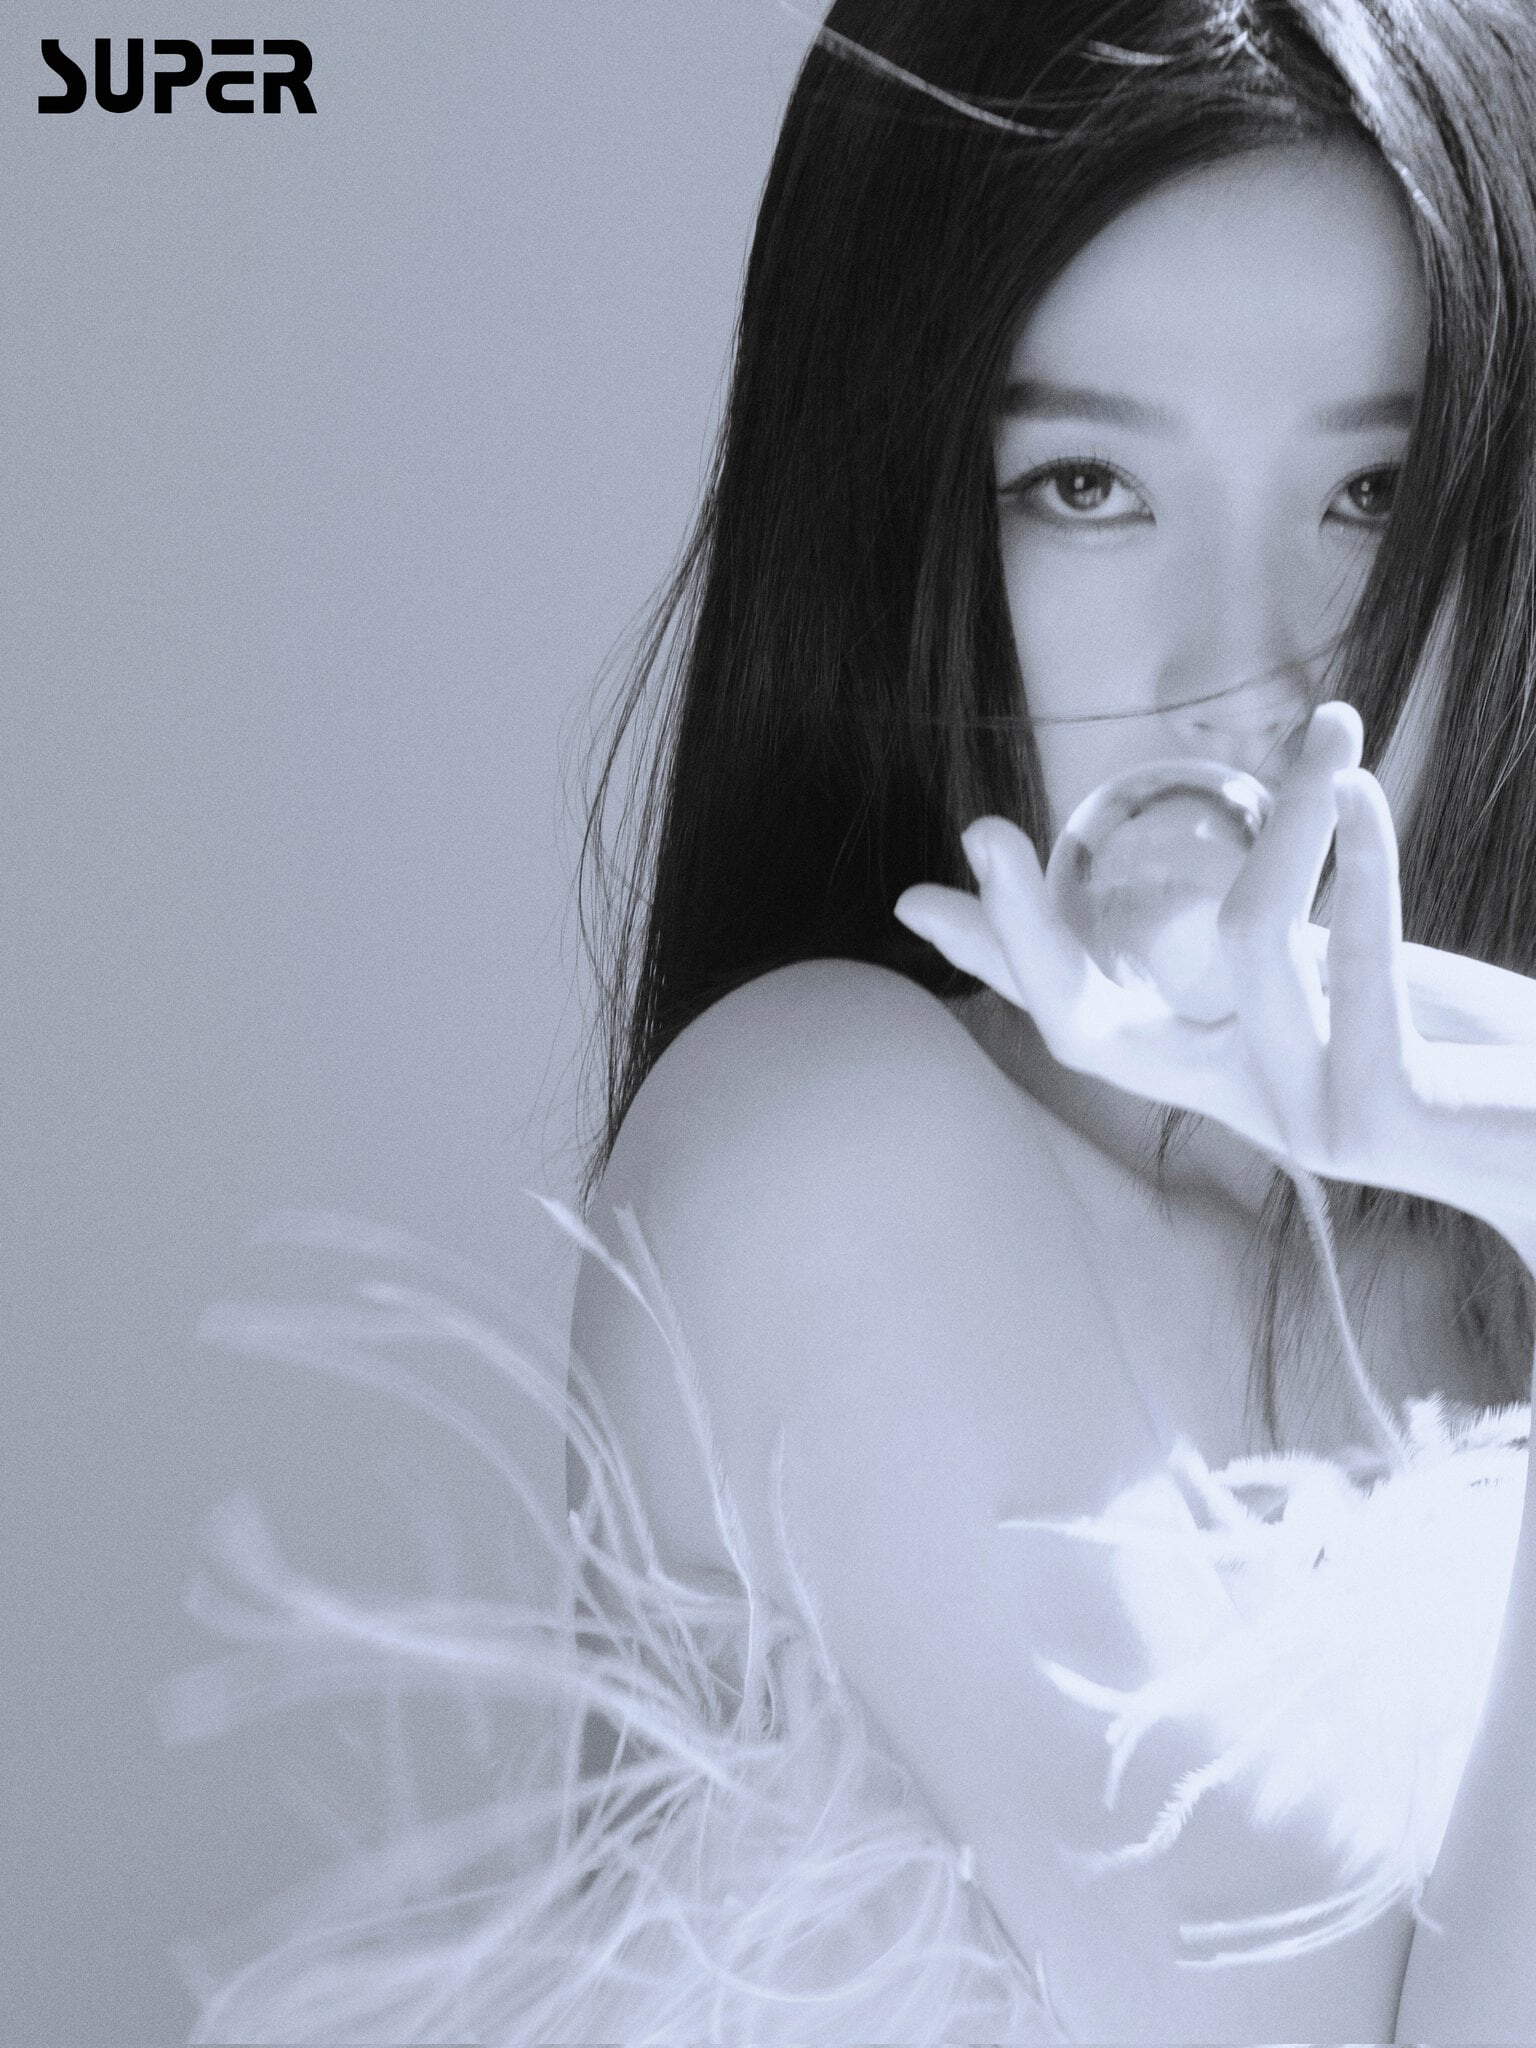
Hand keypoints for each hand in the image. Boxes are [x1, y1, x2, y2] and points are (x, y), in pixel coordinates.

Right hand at [894, 702, 1535, 1250]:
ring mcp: (1312, 1121)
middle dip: (1023, 928)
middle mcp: (1248, 1110)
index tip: (916, 900)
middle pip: (1091, 1029)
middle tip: (978, 828)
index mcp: (1226, 1078)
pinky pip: (1353, 967)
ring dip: (1290, 821)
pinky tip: (1367, 797)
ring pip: (1243, 946)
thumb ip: (1291, 952)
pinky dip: (1361, 865)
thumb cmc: (1476, 1052)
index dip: (1000, 962)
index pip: (1081, 1024)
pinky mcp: (1386, 1116)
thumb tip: (1253, 875)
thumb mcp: (1357, 988)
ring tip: (1334, 731)